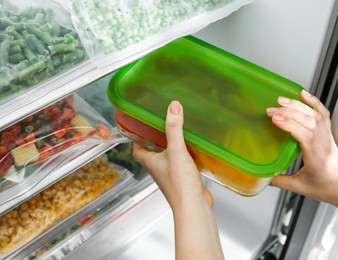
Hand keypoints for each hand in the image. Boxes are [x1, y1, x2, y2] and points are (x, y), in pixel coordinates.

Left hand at [133, 101, 223, 259]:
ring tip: (178, 133)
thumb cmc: (180, 186)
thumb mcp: (176, 151)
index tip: (138, 127)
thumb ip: (174, 129)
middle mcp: (158, 169)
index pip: (136, 149)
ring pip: (167, 158)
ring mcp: (171, 175)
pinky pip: (181, 164)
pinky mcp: (184, 179)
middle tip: (160, 126)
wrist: (193, 207)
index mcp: (151, 162)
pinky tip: (194, 150)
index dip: (135, 139)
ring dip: (170, 147)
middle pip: (151, 152)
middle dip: (155, 139)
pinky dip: (185, 156)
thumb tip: (173, 107)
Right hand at [266, 90, 337, 203]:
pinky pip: (323, 113)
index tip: (275, 119)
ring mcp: (327, 136)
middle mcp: (323, 144)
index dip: (289, 125)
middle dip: (288, 112)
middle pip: (308, 122)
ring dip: (298, 105)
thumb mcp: (299, 187)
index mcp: (316, 158)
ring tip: (281, 100)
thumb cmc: (325, 187)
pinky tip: (303, 94)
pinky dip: (313, 101)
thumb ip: (279, 182)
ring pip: (314, 115)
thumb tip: (262, 177)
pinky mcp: (327, 132)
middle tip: (271, 110)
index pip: (305, 136)